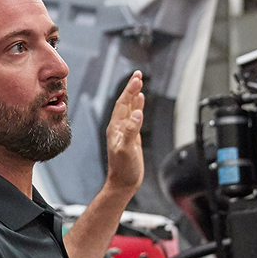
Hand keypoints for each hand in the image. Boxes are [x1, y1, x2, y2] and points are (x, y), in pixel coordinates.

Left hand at [104, 70, 145, 194]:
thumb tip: (137, 114)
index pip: (123, 104)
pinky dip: (138, 108)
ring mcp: (125, 131)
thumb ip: (131, 131)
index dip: (130, 90)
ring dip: (134, 95)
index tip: (137, 78)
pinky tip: (141, 103)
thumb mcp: (127, 149)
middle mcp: (119, 127)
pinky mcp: (131, 137)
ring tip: (139, 82)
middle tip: (139, 74)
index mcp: (116, 127)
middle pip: (125, 102)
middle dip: (132, 88)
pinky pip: (134, 118)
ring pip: (130, 108)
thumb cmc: (123, 169)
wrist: (123, 183)